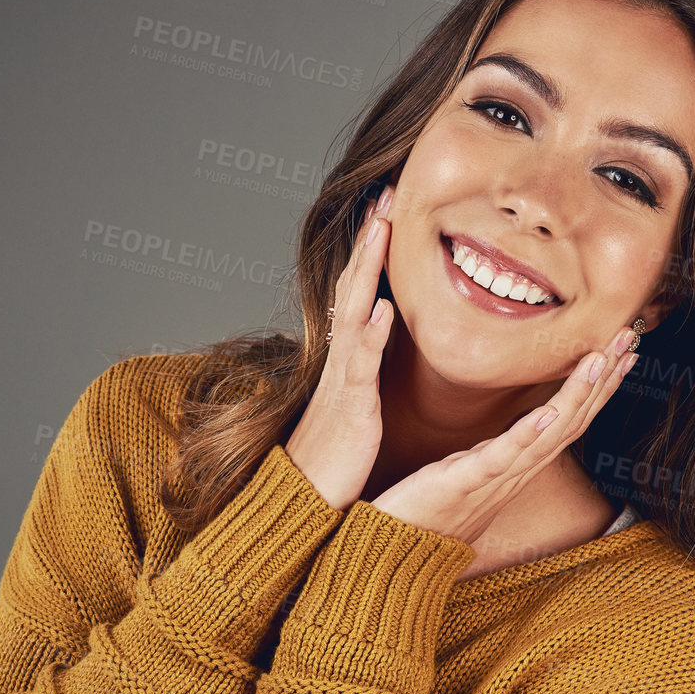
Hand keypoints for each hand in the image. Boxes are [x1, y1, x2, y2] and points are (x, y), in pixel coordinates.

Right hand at [282, 186, 395, 509]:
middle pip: (355, 286)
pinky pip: (360, 366)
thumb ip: (366, 360)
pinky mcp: (350, 407)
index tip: (388, 208)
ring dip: (367, 269)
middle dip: (370, 240)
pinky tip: (386, 308)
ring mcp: (343, 380)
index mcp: (348, 357)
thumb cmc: (336, 457)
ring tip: (382, 228)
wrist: (306, 501)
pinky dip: (372, 335)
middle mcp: (341, 359)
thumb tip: (383, 321)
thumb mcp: (355, 400)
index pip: (360, 290)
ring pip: (354, 312)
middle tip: (386, 192)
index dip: (373, 249)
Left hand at [369, 333, 638, 547]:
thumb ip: (494, 455)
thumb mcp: (469, 475)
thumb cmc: (426, 515)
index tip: (621, 350)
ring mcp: (493, 479)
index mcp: (515, 465)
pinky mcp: (463, 484)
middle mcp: (514, 472)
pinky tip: (548, 411)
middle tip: (628, 338)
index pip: (568, 419)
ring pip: (547, 434)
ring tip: (598, 359)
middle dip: (602, 379)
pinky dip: (527, 435)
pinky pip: (500, 458)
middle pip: (571, 421)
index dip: (598, 385)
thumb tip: (513, 435)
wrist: (397, 557)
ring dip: (576, 395)